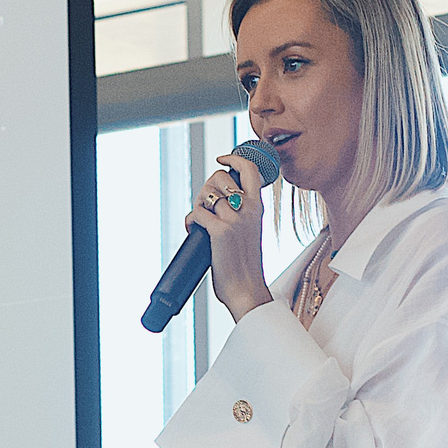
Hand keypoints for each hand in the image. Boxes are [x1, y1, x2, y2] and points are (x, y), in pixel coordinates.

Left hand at [185, 151, 270, 319]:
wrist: (247, 290)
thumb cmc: (244, 265)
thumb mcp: (249, 231)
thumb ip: (239, 214)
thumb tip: (215, 204)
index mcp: (257, 207)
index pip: (250, 169)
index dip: (234, 158)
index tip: (222, 158)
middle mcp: (248, 209)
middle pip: (220, 176)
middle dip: (206, 186)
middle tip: (204, 204)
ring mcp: (234, 219)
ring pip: (207, 194)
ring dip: (197, 204)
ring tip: (199, 219)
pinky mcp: (220, 232)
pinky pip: (197, 213)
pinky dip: (190, 220)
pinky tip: (192, 230)